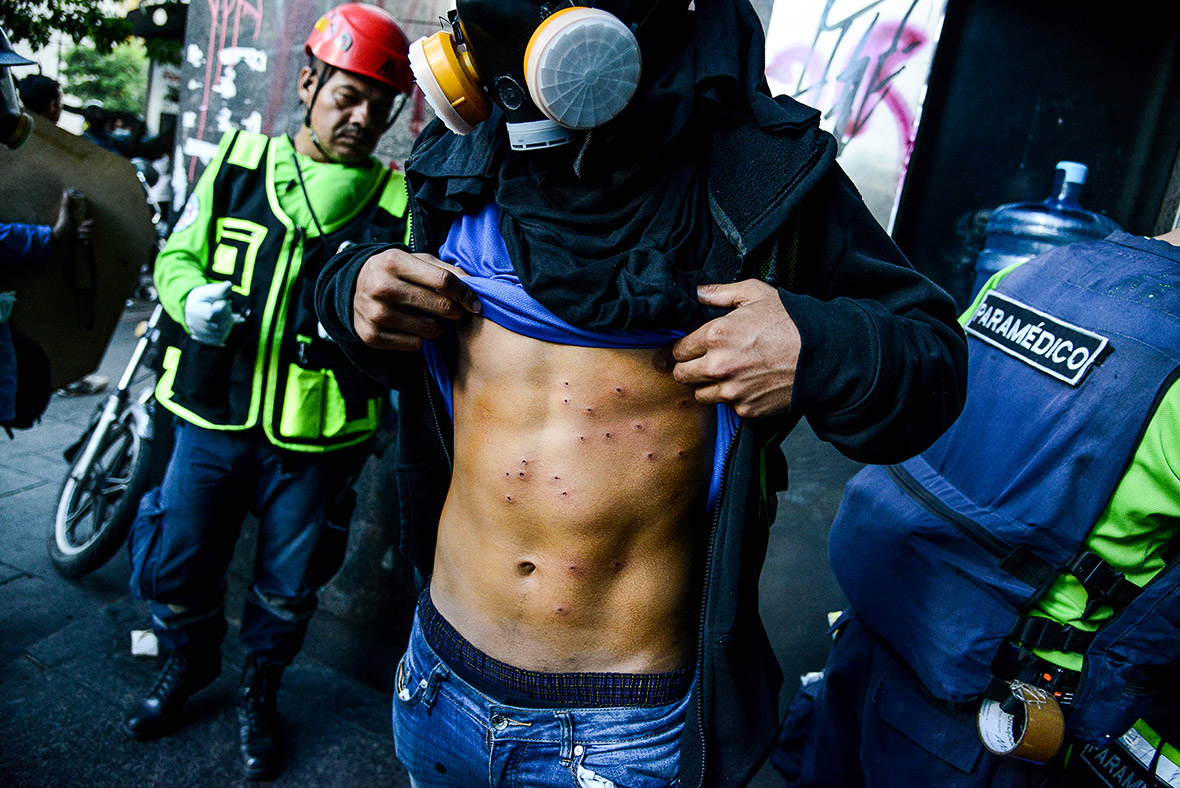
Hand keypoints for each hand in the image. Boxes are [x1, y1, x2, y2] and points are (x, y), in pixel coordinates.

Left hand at [50, 190, 92, 244]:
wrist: (58, 238)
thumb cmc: (61, 225)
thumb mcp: (64, 213)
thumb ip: (66, 204)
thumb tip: (66, 192)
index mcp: (79, 221)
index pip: (90, 221)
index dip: (89, 223)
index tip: (83, 223)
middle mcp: (81, 228)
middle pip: (92, 229)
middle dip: (87, 230)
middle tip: (78, 230)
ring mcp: (82, 235)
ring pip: (91, 236)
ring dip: (85, 235)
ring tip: (77, 236)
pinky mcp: (81, 242)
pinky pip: (90, 242)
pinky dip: (87, 242)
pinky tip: (82, 242)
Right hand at [185, 281, 236, 345]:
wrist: (193, 310)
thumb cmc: (202, 298)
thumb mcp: (208, 291)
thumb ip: (219, 290)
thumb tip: (229, 285)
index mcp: (196, 312)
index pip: (216, 312)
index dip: (223, 305)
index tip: (220, 301)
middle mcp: (197, 326)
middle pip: (222, 322)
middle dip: (227, 312)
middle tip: (223, 305)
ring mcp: (203, 335)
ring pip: (225, 331)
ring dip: (228, 321)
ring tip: (222, 313)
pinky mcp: (209, 341)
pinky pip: (224, 337)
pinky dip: (227, 328)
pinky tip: (225, 321)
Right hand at [353, 247, 480, 349]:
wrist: (351, 288)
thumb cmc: (393, 272)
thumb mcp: (415, 260)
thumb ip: (445, 269)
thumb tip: (474, 286)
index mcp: (394, 262)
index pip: (443, 280)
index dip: (465, 293)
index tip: (475, 303)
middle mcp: (382, 287)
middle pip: (440, 306)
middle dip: (457, 312)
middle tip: (458, 312)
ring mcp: (375, 313)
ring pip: (430, 329)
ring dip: (438, 326)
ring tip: (430, 318)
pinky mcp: (371, 336)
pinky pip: (415, 345)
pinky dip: (420, 338)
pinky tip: (412, 327)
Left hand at [671, 279, 800, 418]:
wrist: (824, 354)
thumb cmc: (791, 321)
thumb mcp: (756, 293)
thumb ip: (721, 293)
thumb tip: (698, 293)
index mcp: (715, 335)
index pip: (679, 349)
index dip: (684, 348)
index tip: (691, 348)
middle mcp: (718, 366)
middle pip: (681, 375)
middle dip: (688, 368)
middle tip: (700, 363)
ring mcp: (732, 391)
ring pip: (700, 395)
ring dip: (707, 386)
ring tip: (725, 375)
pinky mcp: (746, 409)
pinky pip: (727, 407)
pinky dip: (733, 398)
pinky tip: (747, 384)